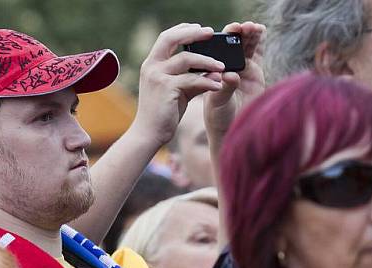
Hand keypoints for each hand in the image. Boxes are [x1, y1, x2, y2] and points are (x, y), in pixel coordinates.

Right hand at [129, 23, 225, 147]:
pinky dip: (208, 82)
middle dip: (194, 34)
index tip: (199, 28)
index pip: (165, 37)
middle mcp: (152, 67)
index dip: (183, 29)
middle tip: (212, 33)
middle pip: (172, 39)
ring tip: (222, 67)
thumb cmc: (163, 114)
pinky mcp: (167, 89)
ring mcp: (157, 77)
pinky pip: (192, 80)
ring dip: (207, 61)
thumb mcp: (176, 91)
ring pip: (187, 59)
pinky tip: (218, 86)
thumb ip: (191, 79)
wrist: (148, 134)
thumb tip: (212, 72)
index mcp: (151, 64)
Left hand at [203, 21, 265, 141]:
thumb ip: (225, 87)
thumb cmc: (218, 116)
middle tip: (240, 27)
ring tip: (252, 27)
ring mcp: (243, 67)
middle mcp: (228, 65)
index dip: (222, 38)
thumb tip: (230, 75)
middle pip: (234, 42)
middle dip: (238, 32)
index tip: (223, 33)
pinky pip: (258, 52)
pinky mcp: (256, 72)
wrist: (232, 131)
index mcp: (214, 68)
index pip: (218, 48)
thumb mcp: (219, 102)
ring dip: (250, 33)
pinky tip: (260, 30)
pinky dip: (260, 40)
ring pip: (247, 44)